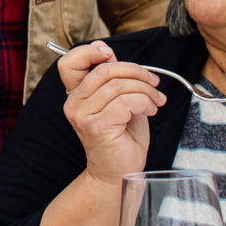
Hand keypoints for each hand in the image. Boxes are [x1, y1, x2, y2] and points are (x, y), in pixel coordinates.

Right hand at [58, 41, 163, 185]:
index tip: (111, 54)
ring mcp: (83, 116)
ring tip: (156, 101)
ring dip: (146, 91)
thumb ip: (115, 81)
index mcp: (76, 95)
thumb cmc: (121, 139)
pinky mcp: (98, 127)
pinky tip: (150, 110)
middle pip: (104, 70)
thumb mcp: (119, 102)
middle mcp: (74, 104)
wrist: (118, 173)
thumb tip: (113, 57)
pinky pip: (126, 102)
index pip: (69, 63)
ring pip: (119, 86)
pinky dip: (144, 103)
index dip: (89, 52)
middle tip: (153, 83)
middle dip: (136, 72)